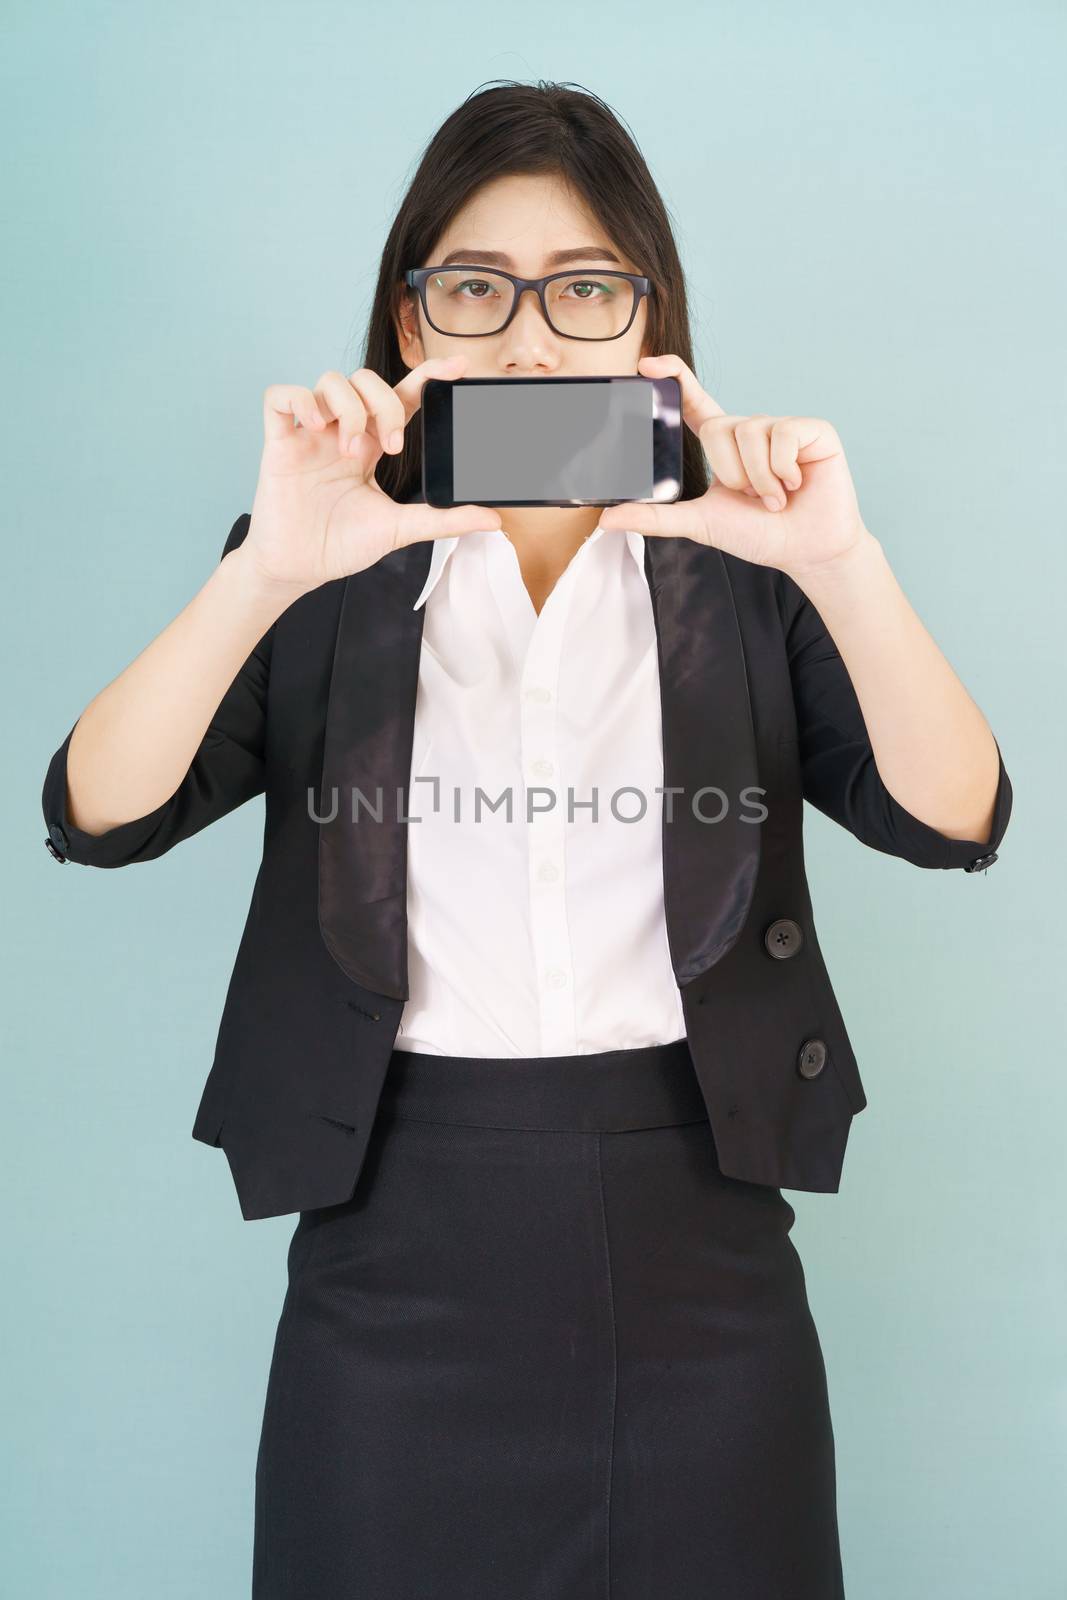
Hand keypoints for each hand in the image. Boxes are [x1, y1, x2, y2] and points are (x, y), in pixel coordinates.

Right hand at [240, 355, 501, 595]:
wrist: (299, 569)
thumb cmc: (340, 545)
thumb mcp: (399, 529)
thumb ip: (443, 519)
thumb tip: (492, 518)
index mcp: (371, 446)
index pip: (401, 396)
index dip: (427, 375)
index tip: (457, 367)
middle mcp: (342, 431)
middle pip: (366, 380)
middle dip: (385, 405)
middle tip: (390, 446)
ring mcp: (310, 435)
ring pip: (330, 380)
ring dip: (350, 410)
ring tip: (351, 452)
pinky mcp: (279, 442)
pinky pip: (281, 396)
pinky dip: (301, 401)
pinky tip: (315, 428)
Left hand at [597, 354, 873, 580]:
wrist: (806, 551)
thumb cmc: (759, 535)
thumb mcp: (700, 523)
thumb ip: (656, 518)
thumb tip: (608, 519)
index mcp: (724, 446)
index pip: (694, 402)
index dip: (674, 379)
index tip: (647, 365)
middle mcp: (751, 429)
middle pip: (719, 427)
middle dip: (731, 472)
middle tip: (752, 498)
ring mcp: (782, 427)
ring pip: (749, 432)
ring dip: (759, 478)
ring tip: (775, 497)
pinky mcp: (812, 430)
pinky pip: (783, 435)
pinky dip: (784, 469)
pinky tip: (796, 485)